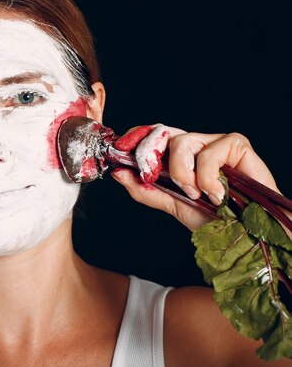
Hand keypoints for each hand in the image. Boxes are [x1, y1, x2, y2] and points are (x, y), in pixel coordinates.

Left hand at [110, 124, 279, 230]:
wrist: (248, 233)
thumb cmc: (216, 218)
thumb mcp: (173, 204)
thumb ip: (146, 189)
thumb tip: (119, 173)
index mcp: (180, 157)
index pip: (154, 135)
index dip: (136, 137)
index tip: (119, 149)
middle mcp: (196, 146)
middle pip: (163, 132)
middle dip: (149, 152)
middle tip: (150, 175)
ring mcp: (215, 143)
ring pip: (182, 142)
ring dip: (182, 173)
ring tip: (196, 194)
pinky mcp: (236, 144)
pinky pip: (209, 152)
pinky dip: (206, 177)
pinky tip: (216, 194)